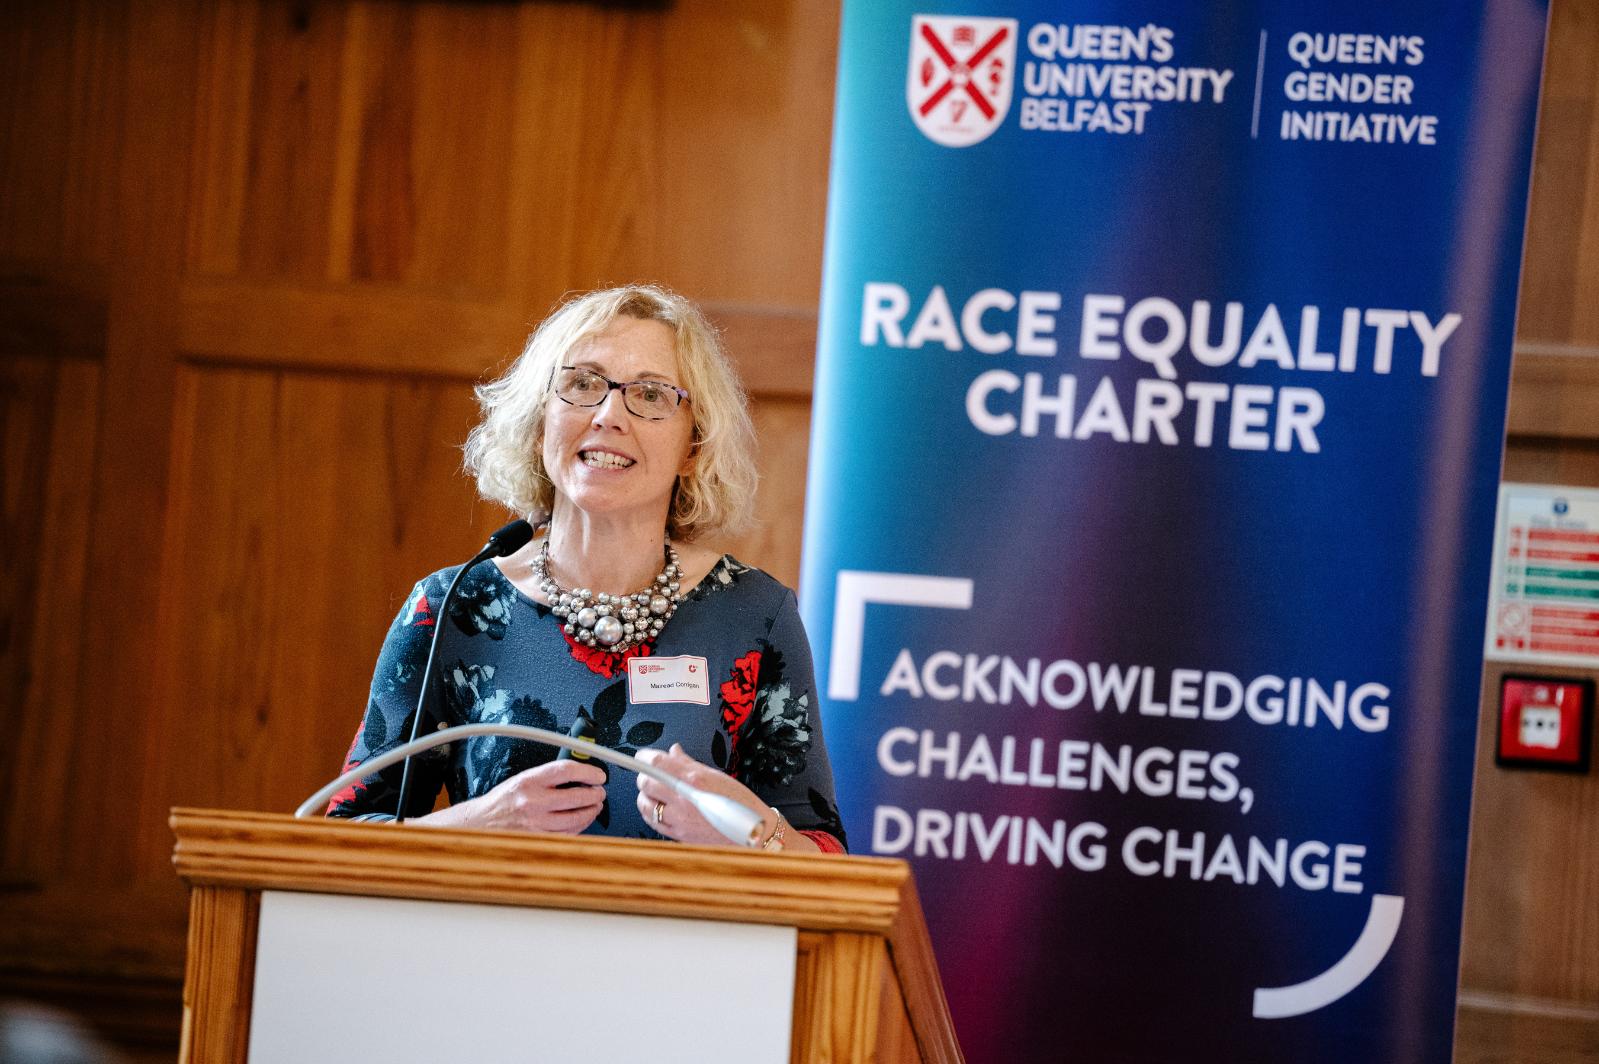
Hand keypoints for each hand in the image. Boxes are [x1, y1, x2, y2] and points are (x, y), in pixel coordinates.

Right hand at [415, 759, 606, 834]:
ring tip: (595, 806)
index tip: (599, 775)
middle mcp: (533, 802)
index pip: (566, 770)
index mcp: (529, 781)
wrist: (481, 823)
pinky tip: (583, 820)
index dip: (588, 772)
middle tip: (600, 792)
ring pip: (575, 818)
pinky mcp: (538, 839)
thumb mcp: (523, 778)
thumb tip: (579, 775)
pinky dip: (580, 826)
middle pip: (576, 796)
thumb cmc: (504, 800)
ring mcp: (536, 823)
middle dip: (595, 794)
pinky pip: (568, 834)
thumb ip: (549, 777)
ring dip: (591, 811)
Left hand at [634, 744, 815, 851]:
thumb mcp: (717, 776)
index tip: (643, 756)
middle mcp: (685, 800)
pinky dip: (650, 813)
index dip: (645, 758)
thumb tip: (673, 753)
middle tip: (648, 773)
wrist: (753, 834)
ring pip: (646, 805)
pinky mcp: (679, 835)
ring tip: (652, 791)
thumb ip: (689, 764)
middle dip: (644, 776)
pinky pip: (653, 822)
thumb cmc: (740, 804)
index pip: (658, 764)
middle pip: (647, 783)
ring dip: (644, 795)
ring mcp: (680, 820)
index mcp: (695, 780)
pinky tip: (656, 807)